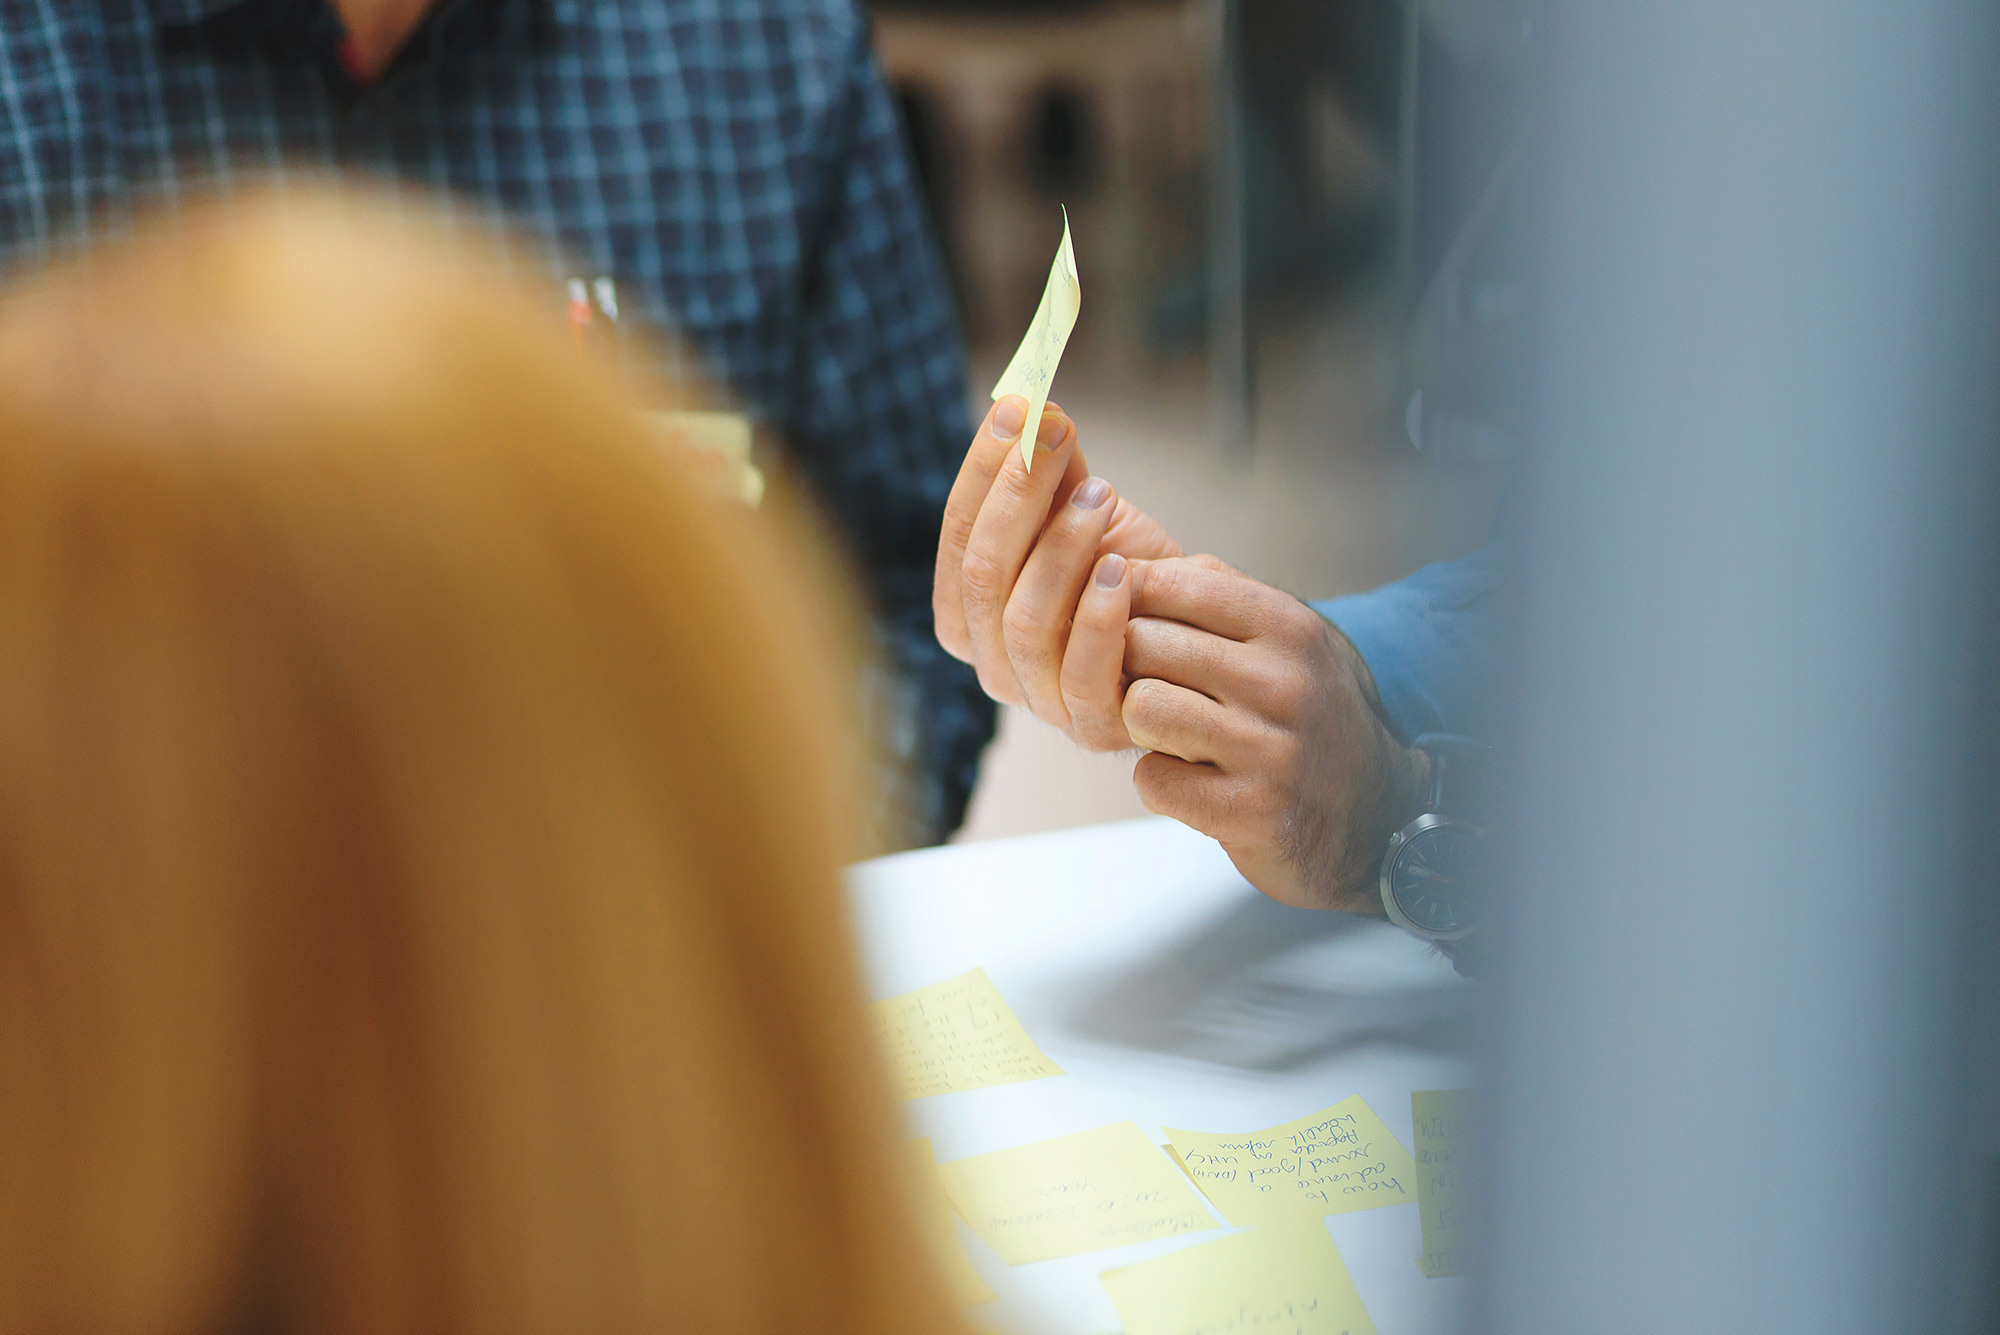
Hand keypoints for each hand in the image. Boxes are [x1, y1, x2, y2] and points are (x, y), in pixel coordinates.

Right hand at [933, 395, 1181, 748]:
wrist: (1195, 635)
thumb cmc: (1128, 575)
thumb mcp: (1084, 512)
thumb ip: (1054, 467)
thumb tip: (1034, 401)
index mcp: (970, 613)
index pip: (956, 539)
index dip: (981, 474)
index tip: (1016, 410)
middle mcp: (991, 662)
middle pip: (981, 577)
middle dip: (1015, 497)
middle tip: (1054, 436)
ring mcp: (1039, 700)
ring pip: (1023, 621)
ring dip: (1058, 550)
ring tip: (1098, 496)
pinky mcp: (1093, 725)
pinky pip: (1079, 675)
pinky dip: (1096, 618)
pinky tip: (1120, 570)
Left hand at [1118, 556, 1430, 912]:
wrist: (1372, 811)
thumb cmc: (1303, 711)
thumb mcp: (1283, 636)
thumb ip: (1213, 591)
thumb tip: (1126, 565)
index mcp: (1289, 626)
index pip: (1167, 583)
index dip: (1129, 603)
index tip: (1134, 626)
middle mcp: (1284, 681)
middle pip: (1142, 643)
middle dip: (1130, 668)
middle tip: (1156, 688)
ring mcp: (1270, 749)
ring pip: (1142, 707)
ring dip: (1142, 726)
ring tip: (1175, 734)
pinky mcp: (1251, 810)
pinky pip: (1153, 778)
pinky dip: (1159, 782)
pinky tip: (1193, 781)